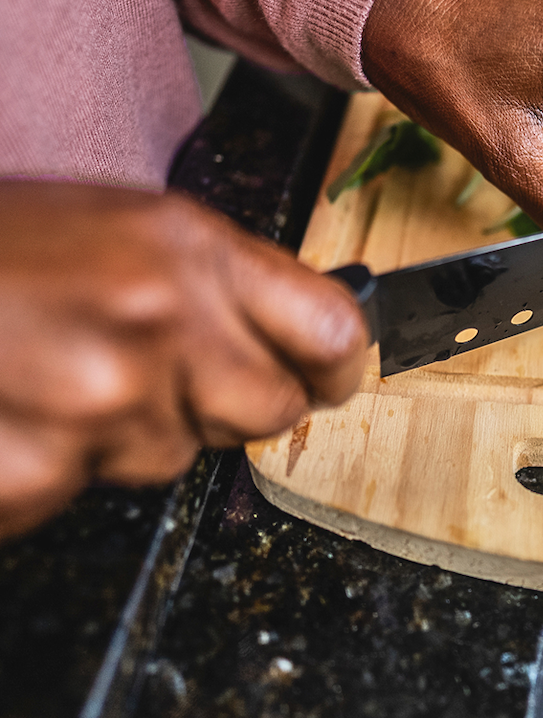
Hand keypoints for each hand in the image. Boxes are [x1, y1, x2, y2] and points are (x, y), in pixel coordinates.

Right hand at [0, 182, 367, 539]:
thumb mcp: (118, 226)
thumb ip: (215, 281)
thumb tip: (308, 335)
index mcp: (184, 245)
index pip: (330, 325)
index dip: (335, 362)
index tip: (325, 375)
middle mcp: (157, 318)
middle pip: (266, 411)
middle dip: (223, 405)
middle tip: (152, 371)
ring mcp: (99, 400)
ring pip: (170, 456)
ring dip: (126, 431)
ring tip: (53, 370)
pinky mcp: (39, 469)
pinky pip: (82, 491)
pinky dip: (51, 466)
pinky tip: (13, 409)